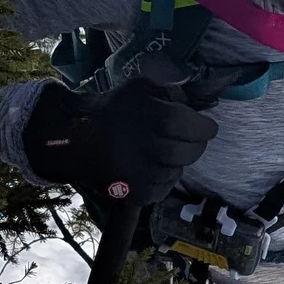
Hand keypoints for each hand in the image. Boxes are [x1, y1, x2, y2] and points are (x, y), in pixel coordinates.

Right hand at [24, 74, 216, 203]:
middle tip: (188, 138)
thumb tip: (197, 105)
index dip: (205, 126)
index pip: (197, 128)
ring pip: (178, 170)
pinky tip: (150, 165)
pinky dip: (163, 177)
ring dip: (176, 160)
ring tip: (160, 150)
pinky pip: (164, 188)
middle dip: (195, 144)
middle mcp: (152, 149)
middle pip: (192, 151)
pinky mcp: (137, 195)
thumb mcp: (143, 87)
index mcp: (157, 118)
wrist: (76, 138)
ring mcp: (145, 176)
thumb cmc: (115, 109)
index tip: (206, 125)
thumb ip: (172, 93)